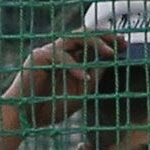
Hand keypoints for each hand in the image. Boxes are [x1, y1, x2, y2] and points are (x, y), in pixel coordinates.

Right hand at [0, 26, 123, 131]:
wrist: (24, 117)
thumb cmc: (49, 106)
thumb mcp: (80, 92)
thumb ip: (93, 78)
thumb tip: (109, 64)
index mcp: (68, 57)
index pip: (90, 41)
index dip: (108, 40)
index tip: (124, 45)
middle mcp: (58, 50)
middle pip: (83, 33)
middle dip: (104, 36)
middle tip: (121, 42)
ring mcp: (47, 51)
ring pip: (73, 38)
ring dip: (94, 43)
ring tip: (110, 53)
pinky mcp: (37, 57)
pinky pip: (60, 56)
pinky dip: (74, 67)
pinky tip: (85, 78)